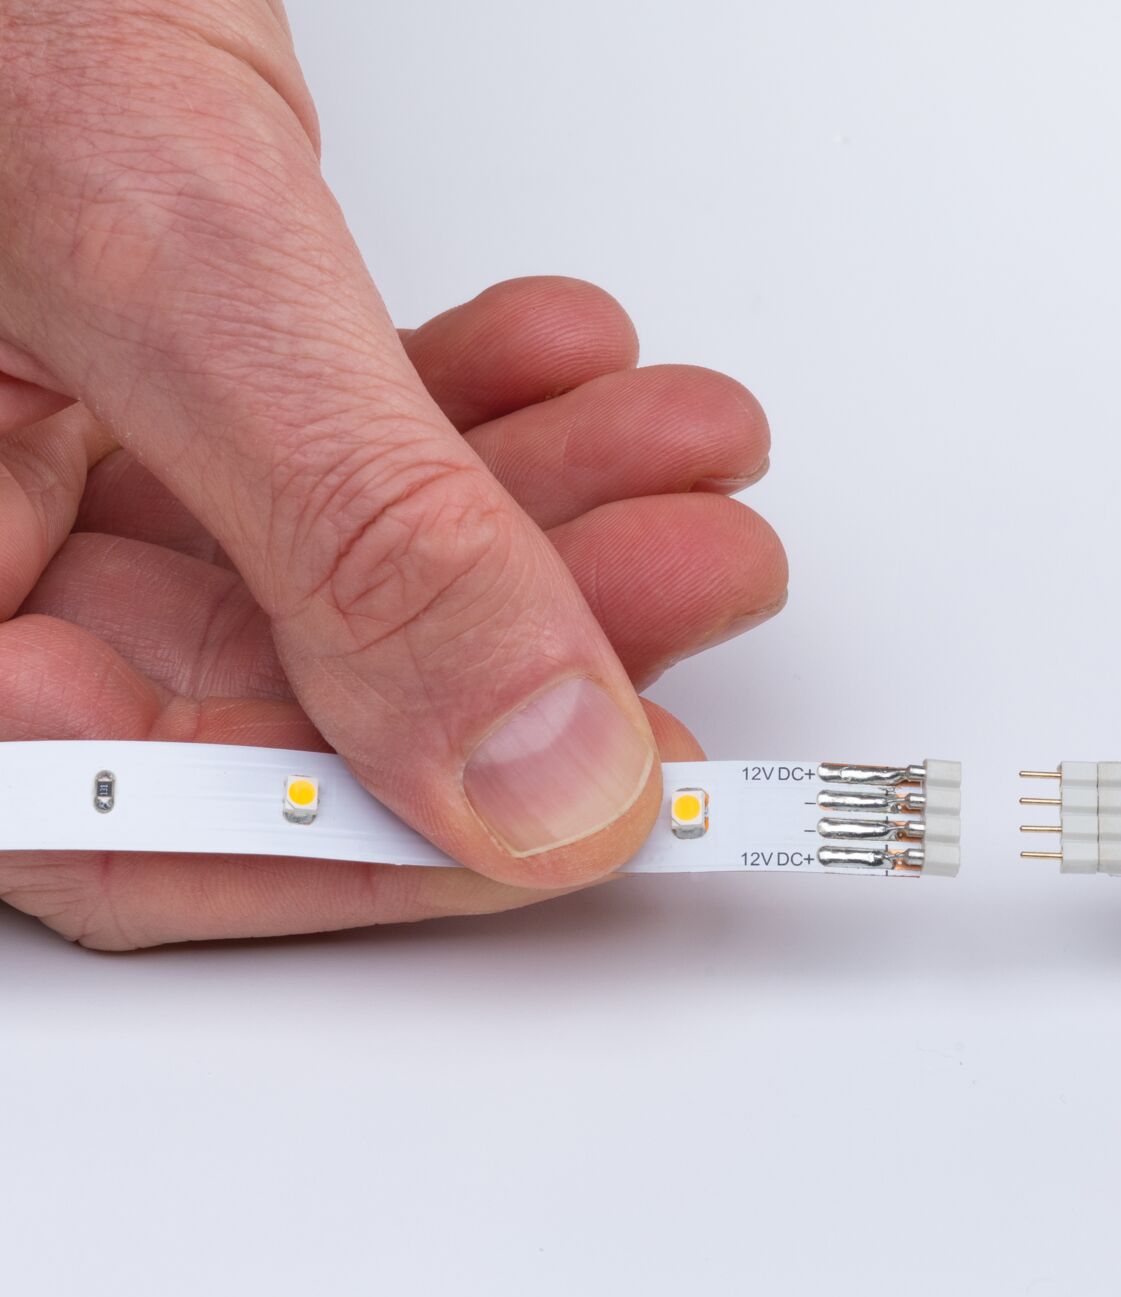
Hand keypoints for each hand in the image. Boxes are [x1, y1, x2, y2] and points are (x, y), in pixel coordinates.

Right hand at [0, 4, 783, 942]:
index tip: (587, 804)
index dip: (372, 841)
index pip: (114, 808)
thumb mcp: (168, 258)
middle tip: (685, 594)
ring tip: (684, 464)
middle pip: (265, 700)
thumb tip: (527, 769)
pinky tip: (583, 370)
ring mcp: (62, 444)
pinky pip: (345, 443)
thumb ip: (354, 534)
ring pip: (338, 569)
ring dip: (542, 520)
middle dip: (517, 648)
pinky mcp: (166, 364)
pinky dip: (484, 415)